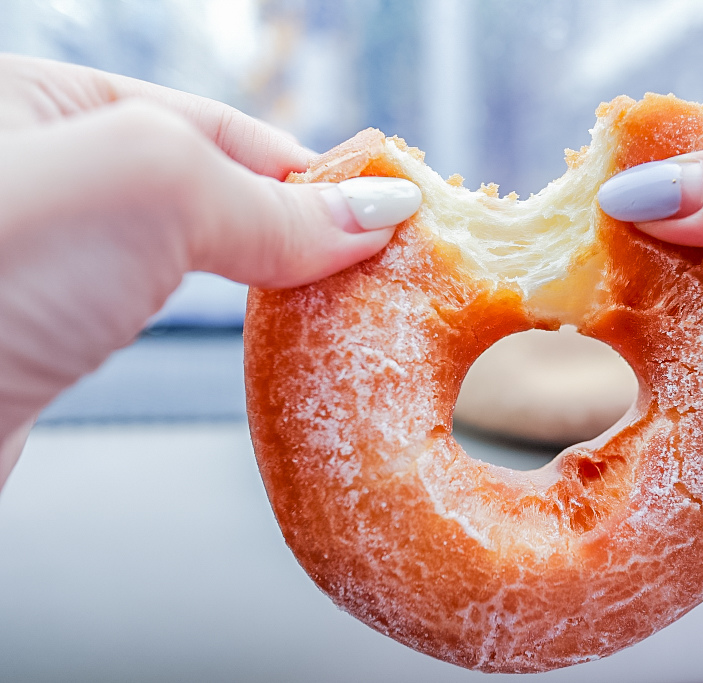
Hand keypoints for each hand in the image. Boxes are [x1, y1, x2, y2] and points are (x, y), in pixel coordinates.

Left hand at [0, 55, 419, 482]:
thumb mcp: (149, 185)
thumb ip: (270, 199)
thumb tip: (379, 215)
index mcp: (52, 102)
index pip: (224, 127)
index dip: (316, 170)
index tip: (392, 214)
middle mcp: (51, 176)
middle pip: (217, 191)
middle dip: (305, 226)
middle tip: (384, 267)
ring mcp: (51, 262)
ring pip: (198, 260)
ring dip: (278, 282)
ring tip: (348, 307)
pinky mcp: (55, 342)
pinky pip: (170, 319)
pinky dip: (233, 330)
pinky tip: (275, 343)